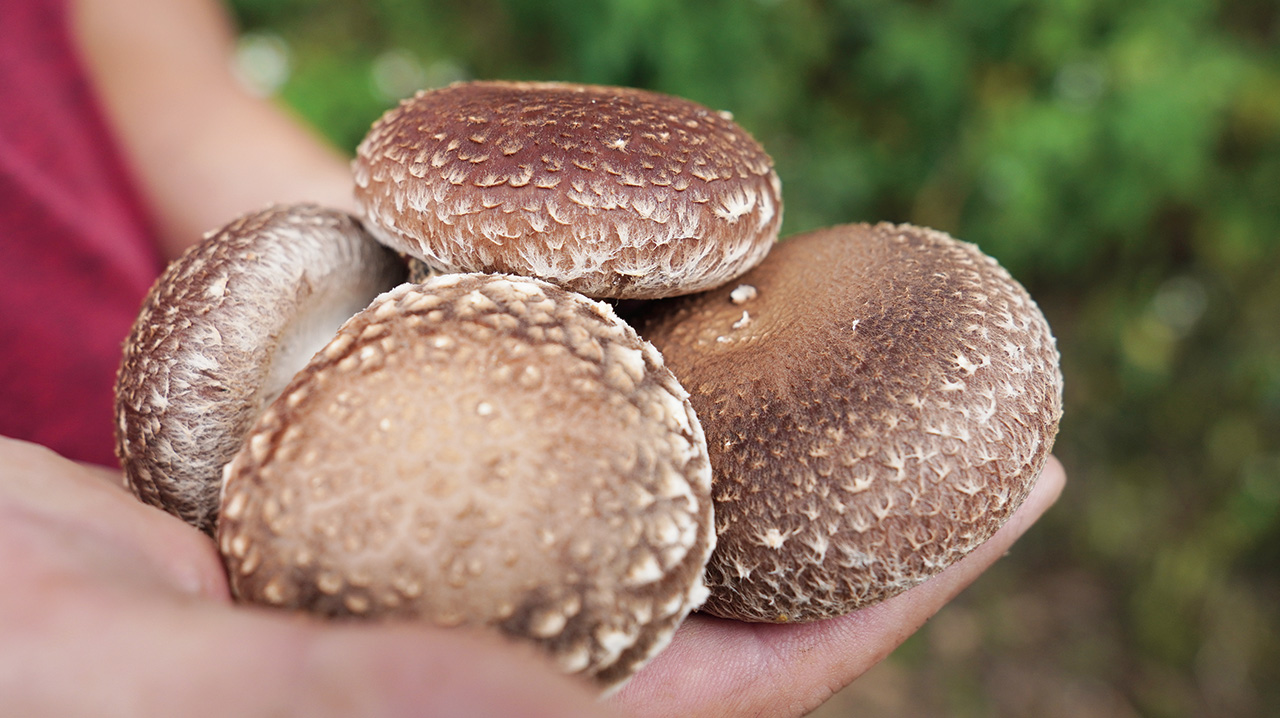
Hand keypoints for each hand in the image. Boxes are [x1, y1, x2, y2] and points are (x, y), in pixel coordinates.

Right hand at [0, 435, 1063, 716]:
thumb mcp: (137, 680)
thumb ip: (341, 696)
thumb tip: (556, 696)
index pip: (725, 689)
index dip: (874, 608)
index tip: (1005, 507)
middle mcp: (471, 656)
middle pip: (710, 583)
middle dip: (854, 502)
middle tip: (981, 404)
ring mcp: (426, 572)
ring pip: (625, 496)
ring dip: (738, 422)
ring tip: (845, 338)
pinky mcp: (373, 496)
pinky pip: (522, 428)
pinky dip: (599, 368)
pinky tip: (655, 309)